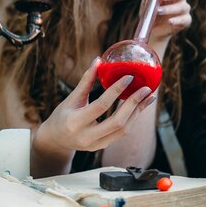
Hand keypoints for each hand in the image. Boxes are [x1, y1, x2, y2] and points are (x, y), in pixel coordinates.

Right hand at [34, 58, 156, 159]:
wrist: (56, 141)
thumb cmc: (62, 116)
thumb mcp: (71, 98)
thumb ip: (85, 82)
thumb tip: (98, 60)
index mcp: (75, 122)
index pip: (101, 106)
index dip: (116, 91)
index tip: (129, 77)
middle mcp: (87, 136)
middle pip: (118, 122)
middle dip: (134, 104)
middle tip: (146, 89)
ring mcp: (97, 144)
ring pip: (124, 129)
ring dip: (138, 112)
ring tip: (149, 96)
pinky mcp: (103, 146)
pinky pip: (122, 132)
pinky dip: (133, 118)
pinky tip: (141, 105)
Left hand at [146, 0, 191, 40]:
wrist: (153, 30)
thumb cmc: (151, 12)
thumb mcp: (146, 4)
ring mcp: (183, 9)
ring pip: (182, 6)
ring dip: (170, 8)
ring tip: (158, 11)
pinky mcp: (185, 21)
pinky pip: (184, 19)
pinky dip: (177, 20)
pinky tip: (170, 21)